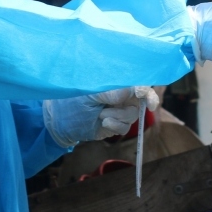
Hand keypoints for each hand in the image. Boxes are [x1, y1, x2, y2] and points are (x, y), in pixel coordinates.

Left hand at [43, 86, 159, 147]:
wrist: (61, 122)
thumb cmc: (73, 101)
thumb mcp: (89, 94)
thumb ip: (109, 92)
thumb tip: (129, 91)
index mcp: (116, 85)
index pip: (137, 83)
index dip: (147, 90)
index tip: (148, 99)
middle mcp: (122, 97)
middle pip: (143, 99)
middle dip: (144, 102)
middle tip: (150, 106)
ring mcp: (120, 111)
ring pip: (133, 114)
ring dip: (118, 115)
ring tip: (101, 114)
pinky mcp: (117, 125)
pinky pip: (125, 127)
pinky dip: (116, 125)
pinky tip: (104, 122)